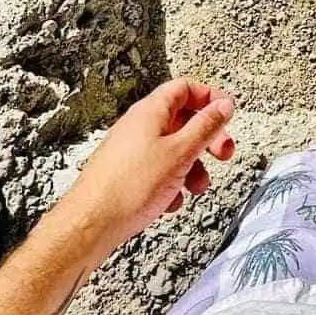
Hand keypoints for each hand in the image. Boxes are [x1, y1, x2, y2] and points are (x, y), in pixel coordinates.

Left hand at [59, 78, 235, 258]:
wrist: (89, 226)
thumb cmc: (127, 188)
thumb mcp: (180, 152)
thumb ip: (206, 126)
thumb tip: (223, 105)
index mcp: (150, 112)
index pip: (186, 88)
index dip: (210, 98)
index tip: (226, 114)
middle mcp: (139, 127)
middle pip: (183, 120)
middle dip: (207, 138)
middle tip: (222, 153)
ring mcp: (131, 151)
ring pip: (173, 149)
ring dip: (192, 166)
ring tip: (197, 186)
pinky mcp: (127, 174)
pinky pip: (158, 170)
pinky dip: (172, 183)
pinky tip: (171, 201)